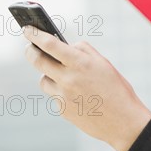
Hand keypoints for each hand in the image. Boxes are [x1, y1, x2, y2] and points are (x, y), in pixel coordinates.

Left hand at [23, 26, 150, 150]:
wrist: (122, 121)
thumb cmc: (115, 88)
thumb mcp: (102, 62)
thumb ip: (82, 51)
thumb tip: (65, 46)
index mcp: (80, 63)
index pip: (50, 44)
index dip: (35, 35)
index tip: (27, 29)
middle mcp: (68, 78)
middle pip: (38, 61)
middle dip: (30, 50)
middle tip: (29, 46)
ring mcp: (63, 96)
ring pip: (43, 79)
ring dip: (47, 72)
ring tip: (60, 72)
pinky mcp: (62, 110)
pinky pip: (54, 94)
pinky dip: (59, 89)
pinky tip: (74, 92)